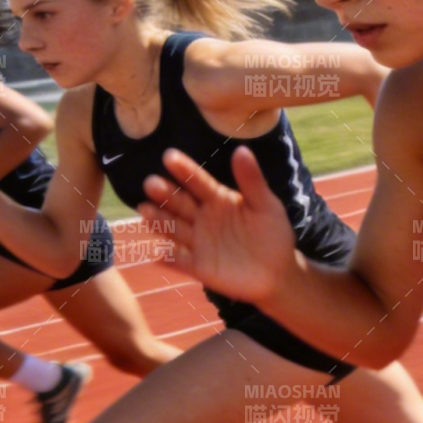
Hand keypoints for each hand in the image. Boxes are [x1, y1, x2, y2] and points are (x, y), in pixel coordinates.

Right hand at [141, 145, 297, 303]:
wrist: (278, 272)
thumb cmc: (272, 234)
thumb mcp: (266, 205)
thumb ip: (252, 181)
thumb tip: (241, 150)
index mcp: (218, 199)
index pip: (199, 182)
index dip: (185, 170)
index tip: (170, 156)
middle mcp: (203, 218)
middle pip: (181, 204)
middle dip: (166, 194)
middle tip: (151, 183)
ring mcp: (198, 242)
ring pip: (175, 229)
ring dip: (160, 220)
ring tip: (144, 210)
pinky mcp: (199, 266)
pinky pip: (181, 261)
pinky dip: (170, 259)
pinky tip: (159, 255)